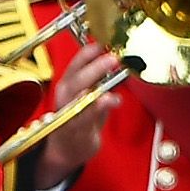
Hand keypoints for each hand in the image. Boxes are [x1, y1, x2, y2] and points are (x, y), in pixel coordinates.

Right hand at [37, 41, 120, 187]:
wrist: (67, 148)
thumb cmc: (81, 119)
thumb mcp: (93, 96)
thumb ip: (106, 83)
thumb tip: (123, 66)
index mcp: (69, 84)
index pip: (77, 63)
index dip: (88, 52)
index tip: (104, 41)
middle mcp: (66, 96)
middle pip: (77, 77)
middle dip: (95, 66)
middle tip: (113, 57)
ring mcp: (69, 112)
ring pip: (79, 95)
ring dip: (96, 84)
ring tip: (114, 76)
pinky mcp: (76, 129)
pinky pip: (86, 117)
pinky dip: (98, 107)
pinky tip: (111, 100)